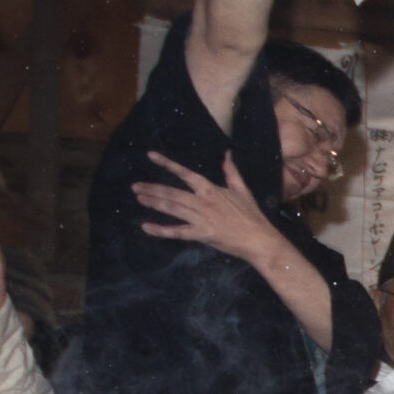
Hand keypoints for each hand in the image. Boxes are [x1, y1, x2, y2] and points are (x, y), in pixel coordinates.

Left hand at [134, 151, 283, 264]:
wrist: (259, 239)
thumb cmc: (251, 215)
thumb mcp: (243, 190)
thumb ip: (231, 172)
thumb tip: (227, 154)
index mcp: (212, 190)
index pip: (186, 174)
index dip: (167, 164)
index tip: (151, 156)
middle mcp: (203, 202)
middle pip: (172, 192)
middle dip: (152, 188)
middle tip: (135, 187)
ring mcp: (201, 218)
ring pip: (172, 208)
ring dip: (153, 203)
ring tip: (139, 198)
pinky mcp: (201, 234)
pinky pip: (177, 231)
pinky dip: (160, 230)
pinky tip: (146, 227)